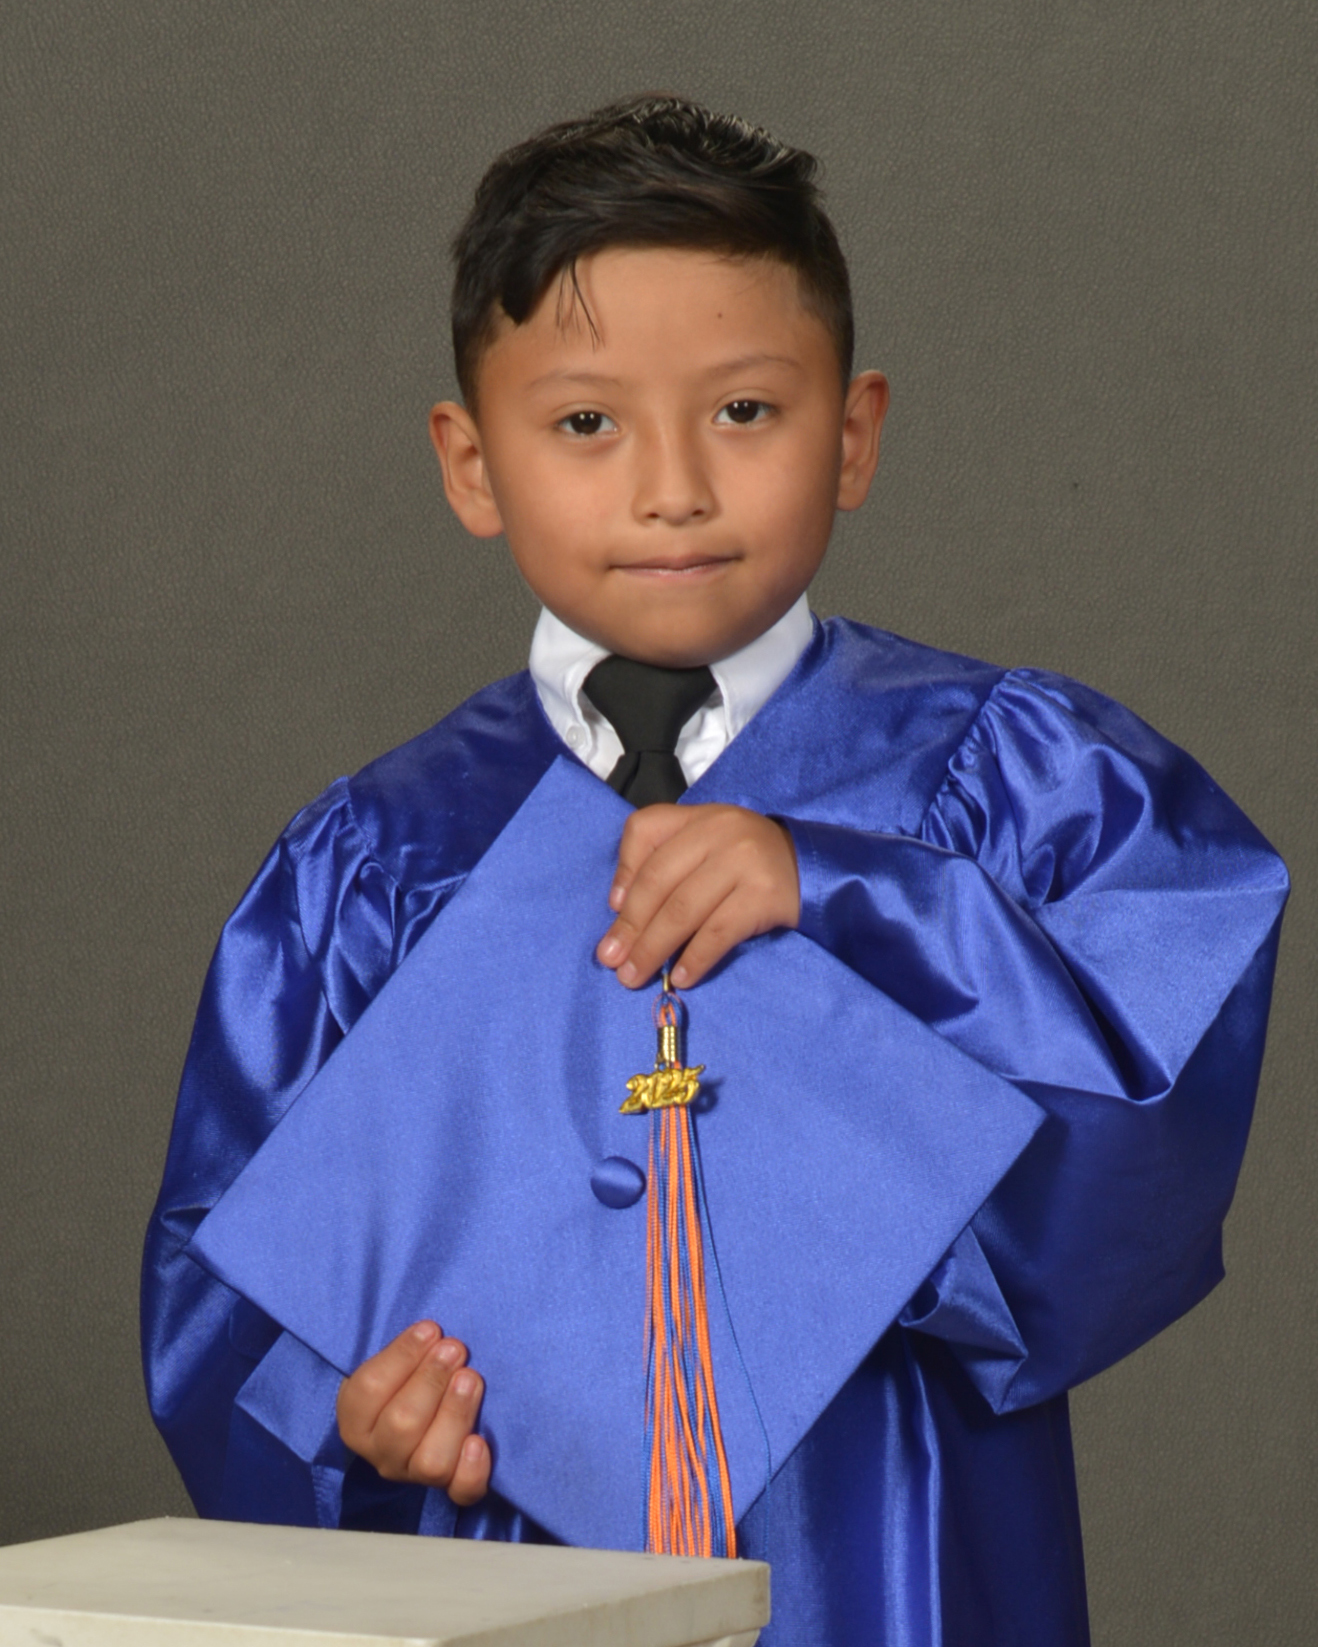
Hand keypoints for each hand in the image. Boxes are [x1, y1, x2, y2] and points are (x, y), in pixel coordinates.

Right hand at [336, 1320, 490, 1503]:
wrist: (418, 1411)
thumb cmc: (405, 1377)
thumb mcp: (392, 1363)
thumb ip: (406, 1350)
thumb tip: (432, 1332)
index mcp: (357, 1419)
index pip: (370, 1389)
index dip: (402, 1357)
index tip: (430, 1329)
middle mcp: (381, 1454)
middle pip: (401, 1425)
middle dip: (432, 1380)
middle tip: (454, 1349)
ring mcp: (414, 1475)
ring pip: (431, 1461)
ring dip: (454, 1414)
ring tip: (470, 1379)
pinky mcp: (448, 1488)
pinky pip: (460, 1491)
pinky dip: (472, 1470)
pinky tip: (480, 1441)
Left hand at [596, 804, 799, 988]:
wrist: (817, 870)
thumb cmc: (751, 864)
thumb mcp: (710, 847)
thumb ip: (669, 864)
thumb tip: (620, 909)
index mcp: (700, 817)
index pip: (646, 829)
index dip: (623, 871)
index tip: (613, 909)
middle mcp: (720, 831)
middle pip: (659, 880)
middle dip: (630, 926)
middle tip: (611, 961)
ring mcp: (745, 861)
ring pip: (683, 910)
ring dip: (653, 949)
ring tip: (634, 976)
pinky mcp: (765, 895)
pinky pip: (718, 932)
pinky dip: (694, 958)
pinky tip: (680, 977)